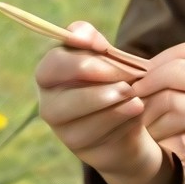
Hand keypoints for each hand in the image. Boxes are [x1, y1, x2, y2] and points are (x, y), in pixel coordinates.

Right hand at [34, 23, 173, 183]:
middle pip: (66, 97)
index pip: (52, 65)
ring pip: (84, 119)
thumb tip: (78, 34)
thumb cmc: (111, 80)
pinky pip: (100, 135)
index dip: (78, 58)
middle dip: (99, 87)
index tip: (103, 48)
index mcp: (50, 76)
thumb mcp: (103, 56)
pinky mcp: (83, 149)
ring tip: (135, 99)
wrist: (128, 119)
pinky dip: (121, 121)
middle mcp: (49, 104)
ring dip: (113, 106)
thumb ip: (90, 39)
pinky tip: (135, 113)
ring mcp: (63, 131)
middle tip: (127, 82)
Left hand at [134, 44, 184, 183]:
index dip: (152, 67)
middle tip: (135, 113)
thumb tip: (160, 74)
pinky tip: (177, 154)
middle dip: (145, 94)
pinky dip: (175, 149)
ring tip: (155, 136)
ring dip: (155, 125)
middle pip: (174, 75)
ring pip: (176, 108)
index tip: (139, 86)